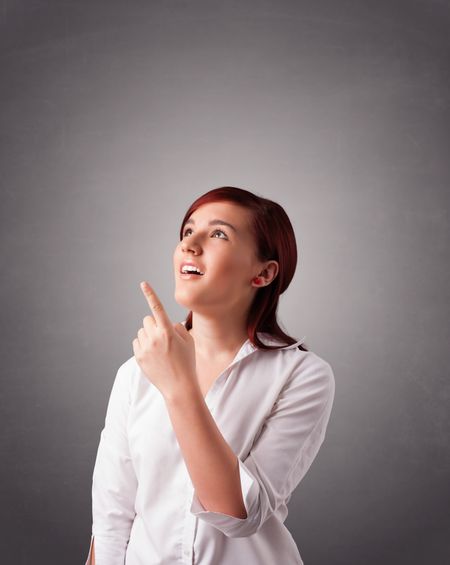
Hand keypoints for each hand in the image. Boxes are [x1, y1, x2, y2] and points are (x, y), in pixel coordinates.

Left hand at [132, 281, 197, 399]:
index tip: (143, 283)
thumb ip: (177, 327)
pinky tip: (154, 355)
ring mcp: (145, 348)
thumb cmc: (187, 362)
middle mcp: (154, 338)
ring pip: (141, 331)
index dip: (150, 294)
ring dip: (149, 335)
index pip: (157, 308)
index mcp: (168, 332)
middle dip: (154, 324)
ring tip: (160, 349)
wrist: (179, 386)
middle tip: (163, 337)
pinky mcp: (138, 357)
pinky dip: (144, 345)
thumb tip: (167, 324)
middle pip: (147, 319)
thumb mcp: (188, 341)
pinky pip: (137, 342)